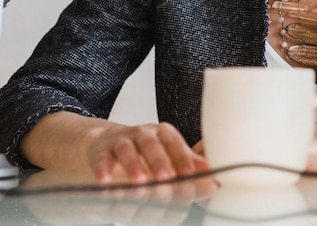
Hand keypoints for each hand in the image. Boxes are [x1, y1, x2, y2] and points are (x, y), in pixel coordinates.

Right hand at [84, 121, 208, 183]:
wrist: (109, 144)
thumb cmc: (146, 154)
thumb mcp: (169, 157)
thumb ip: (189, 169)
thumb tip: (214, 181)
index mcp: (165, 134)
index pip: (175, 144)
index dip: (182, 160)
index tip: (190, 176)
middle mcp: (144, 133)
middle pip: (152, 145)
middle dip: (159, 163)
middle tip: (166, 180)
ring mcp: (122, 140)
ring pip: (128, 149)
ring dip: (133, 166)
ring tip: (139, 182)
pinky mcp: (102, 150)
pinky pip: (102, 158)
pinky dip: (103, 169)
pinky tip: (105, 183)